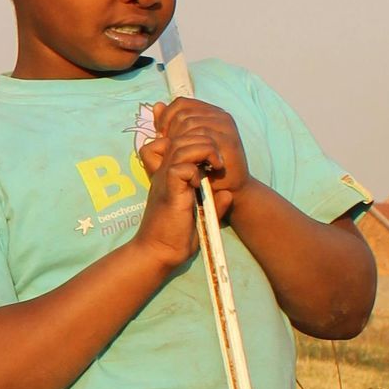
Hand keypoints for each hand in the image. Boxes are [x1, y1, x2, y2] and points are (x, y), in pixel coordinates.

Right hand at [135, 99, 248, 261]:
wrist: (159, 253)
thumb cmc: (177, 237)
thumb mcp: (203, 218)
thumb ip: (215, 204)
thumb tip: (230, 195)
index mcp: (172, 174)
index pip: (180, 139)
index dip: (198, 139)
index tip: (215, 157)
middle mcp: (166, 172)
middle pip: (182, 135)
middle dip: (206, 140)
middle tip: (218, 161)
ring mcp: (165, 179)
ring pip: (182, 145)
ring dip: (204, 150)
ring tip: (215, 166)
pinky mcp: (168, 190)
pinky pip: (180, 166)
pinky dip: (195, 169)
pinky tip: (201, 182)